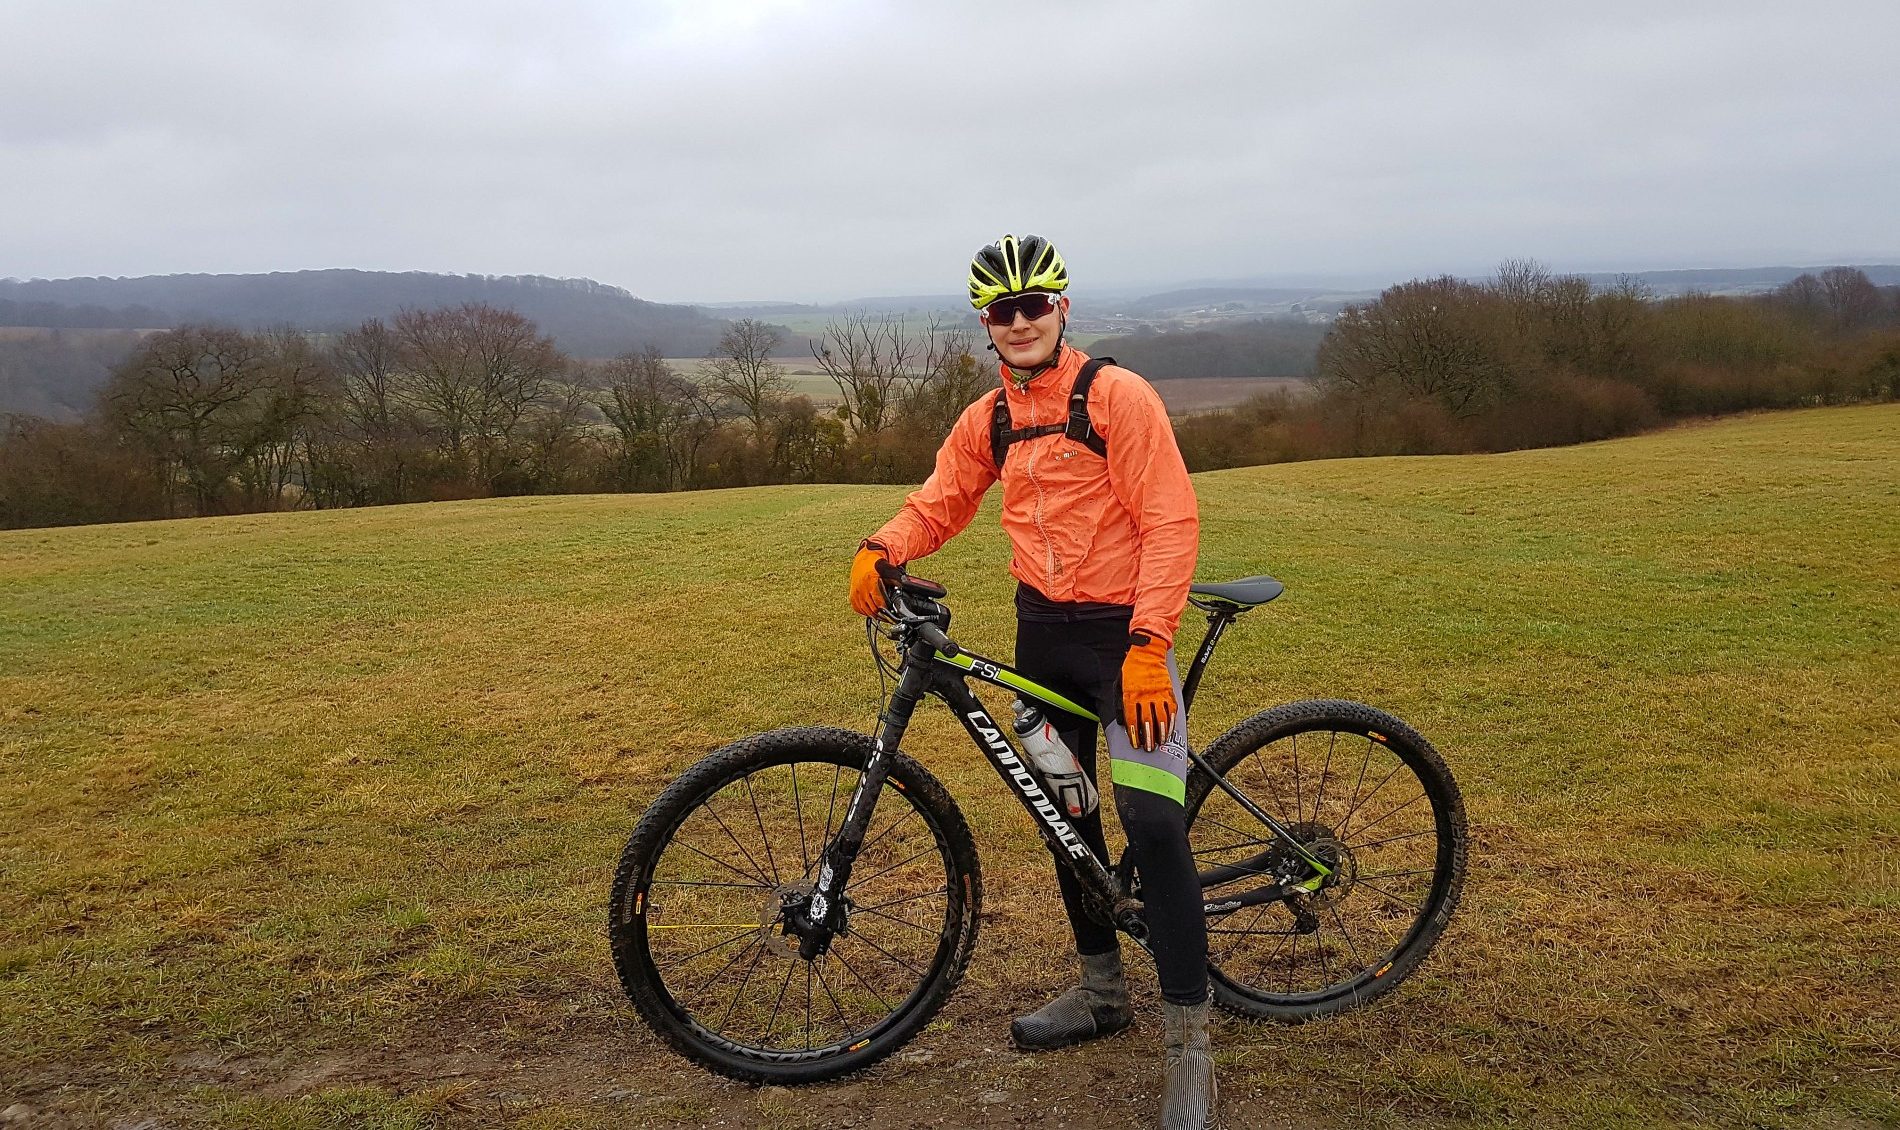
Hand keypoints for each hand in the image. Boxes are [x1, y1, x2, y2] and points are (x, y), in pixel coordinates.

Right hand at [849, 543, 894, 616]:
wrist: (865, 560)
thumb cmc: (878, 565)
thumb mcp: (890, 571)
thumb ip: (897, 580)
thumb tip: (906, 587)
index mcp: (870, 581)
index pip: (879, 603)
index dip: (887, 611)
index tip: (893, 615)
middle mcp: (861, 588)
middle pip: (873, 609)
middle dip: (883, 615)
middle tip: (891, 619)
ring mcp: (856, 593)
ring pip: (866, 611)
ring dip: (875, 616)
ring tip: (884, 617)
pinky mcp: (852, 596)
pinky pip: (859, 609)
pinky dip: (866, 612)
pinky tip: (873, 612)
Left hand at [1121, 632, 1176, 749]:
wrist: (1148, 652)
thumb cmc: (1131, 669)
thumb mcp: (1120, 685)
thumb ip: (1121, 704)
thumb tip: (1123, 723)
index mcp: (1131, 694)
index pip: (1132, 719)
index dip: (1134, 734)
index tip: (1136, 743)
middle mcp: (1145, 696)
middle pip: (1147, 721)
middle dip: (1148, 737)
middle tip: (1148, 748)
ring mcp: (1158, 694)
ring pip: (1160, 718)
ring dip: (1160, 733)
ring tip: (1159, 743)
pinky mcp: (1168, 691)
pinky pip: (1171, 710)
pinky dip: (1170, 722)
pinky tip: (1168, 730)